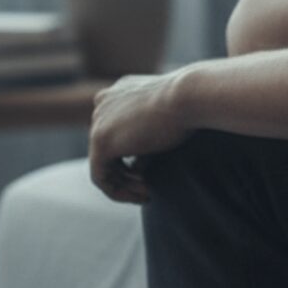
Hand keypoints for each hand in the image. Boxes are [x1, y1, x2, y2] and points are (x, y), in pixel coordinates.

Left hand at [88, 71, 193, 203]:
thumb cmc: (189, 106)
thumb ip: (146, 140)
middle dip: (127, 175)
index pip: (116, 132)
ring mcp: (98, 121)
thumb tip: (136, 168)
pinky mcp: (101, 141)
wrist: (190, 97)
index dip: (130, 157)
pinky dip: (117, 191)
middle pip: (108, 149)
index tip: (149, 175)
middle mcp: (103, 103)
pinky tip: (143, 195)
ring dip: (125, 185)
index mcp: (119, 92)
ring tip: (148, 193)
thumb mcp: (166, 121)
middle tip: (149, 189)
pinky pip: (100, 176)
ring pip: (102, 165)